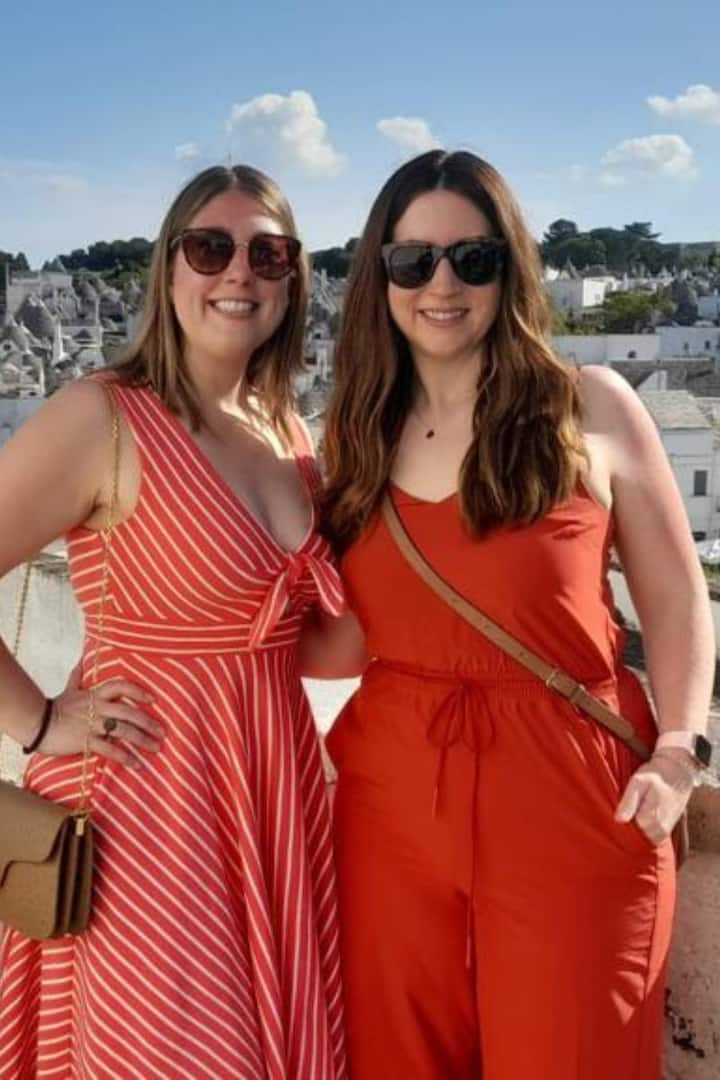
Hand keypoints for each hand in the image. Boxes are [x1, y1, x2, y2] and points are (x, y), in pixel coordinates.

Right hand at [37, 671, 163, 768]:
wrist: (36, 723)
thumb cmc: (55, 707)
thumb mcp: (69, 690)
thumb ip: (77, 677)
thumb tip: (80, 661)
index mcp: (95, 694)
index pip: (121, 687)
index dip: (138, 692)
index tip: (153, 699)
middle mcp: (97, 708)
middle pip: (129, 712)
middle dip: (148, 722)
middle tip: (162, 732)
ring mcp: (92, 725)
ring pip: (123, 731)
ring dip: (142, 740)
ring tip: (156, 748)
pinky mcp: (85, 741)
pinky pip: (109, 749)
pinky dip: (125, 757)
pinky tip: (137, 763)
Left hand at [615, 749, 695, 844]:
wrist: (679, 770)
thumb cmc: (656, 774)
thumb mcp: (638, 782)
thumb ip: (629, 801)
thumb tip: (619, 820)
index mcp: (649, 819)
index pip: (626, 829)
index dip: (622, 818)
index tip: (623, 805)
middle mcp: (660, 830)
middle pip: (635, 835)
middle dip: (629, 824)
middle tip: (632, 803)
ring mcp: (665, 831)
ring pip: (643, 836)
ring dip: (638, 826)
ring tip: (639, 806)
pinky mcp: (668, 829)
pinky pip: (651, 836)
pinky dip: (645, 828)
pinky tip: (644, 812)